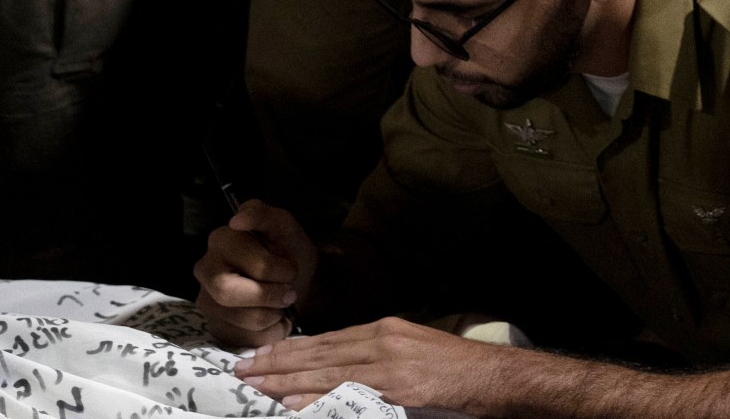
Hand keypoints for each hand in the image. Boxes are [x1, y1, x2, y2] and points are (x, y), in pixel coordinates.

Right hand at [194, 200, 317, 350]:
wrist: (298, 285)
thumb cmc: (290, 254)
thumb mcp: (286, 229)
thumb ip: (265, 216)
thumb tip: (237, 220)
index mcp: (222, 240)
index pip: (246, 262)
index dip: (276, 269)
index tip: (289, 268)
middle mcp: (205, 269)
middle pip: (227, 293)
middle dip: (268, 295)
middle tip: (288, 292)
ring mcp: (207, 300)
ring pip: (238, 318)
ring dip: (271, 314)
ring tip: (280, 303)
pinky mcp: (216, 327)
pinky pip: (243, 339)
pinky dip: (269, 332)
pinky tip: (273, 318)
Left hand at [236, 316, 509, 411]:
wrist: (487, 374)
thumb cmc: (452, 366)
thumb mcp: (410, 348)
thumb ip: (375, 355)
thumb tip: (337, 369)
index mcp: (383, 328)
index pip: (325, 340)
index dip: (290, 349)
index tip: (261, 355)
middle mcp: (380, 340)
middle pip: (318, 352)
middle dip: (277, 361)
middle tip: (242, 368)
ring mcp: (386, 363)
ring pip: (324, 370)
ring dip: (285, 379)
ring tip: (255, 383)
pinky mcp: (395, 386)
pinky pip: (346, 391)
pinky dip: (315, 396)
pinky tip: (291, 401)